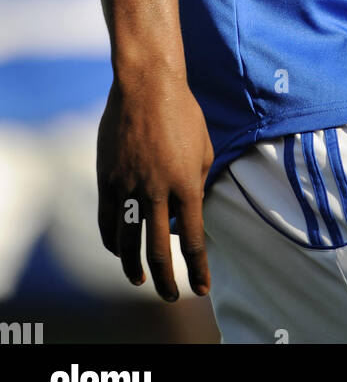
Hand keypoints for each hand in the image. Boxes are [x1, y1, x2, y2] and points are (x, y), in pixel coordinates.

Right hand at [97, 74, 214, 300]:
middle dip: (166, 280)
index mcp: (187, 184)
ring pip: (128, 242)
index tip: (202, 287)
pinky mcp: (108, 179)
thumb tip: (192, 209)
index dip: (198, 268)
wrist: (147, 86)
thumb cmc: (183, 113)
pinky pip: (108, 221)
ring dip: (134, 268)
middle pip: (159, 250)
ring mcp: (130, 186)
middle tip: (169, 295)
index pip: (193, 239)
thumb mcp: (204, 147)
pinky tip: (118, 251)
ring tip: (140, 281)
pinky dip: (112, 242)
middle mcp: (158, 190)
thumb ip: (200, 181)